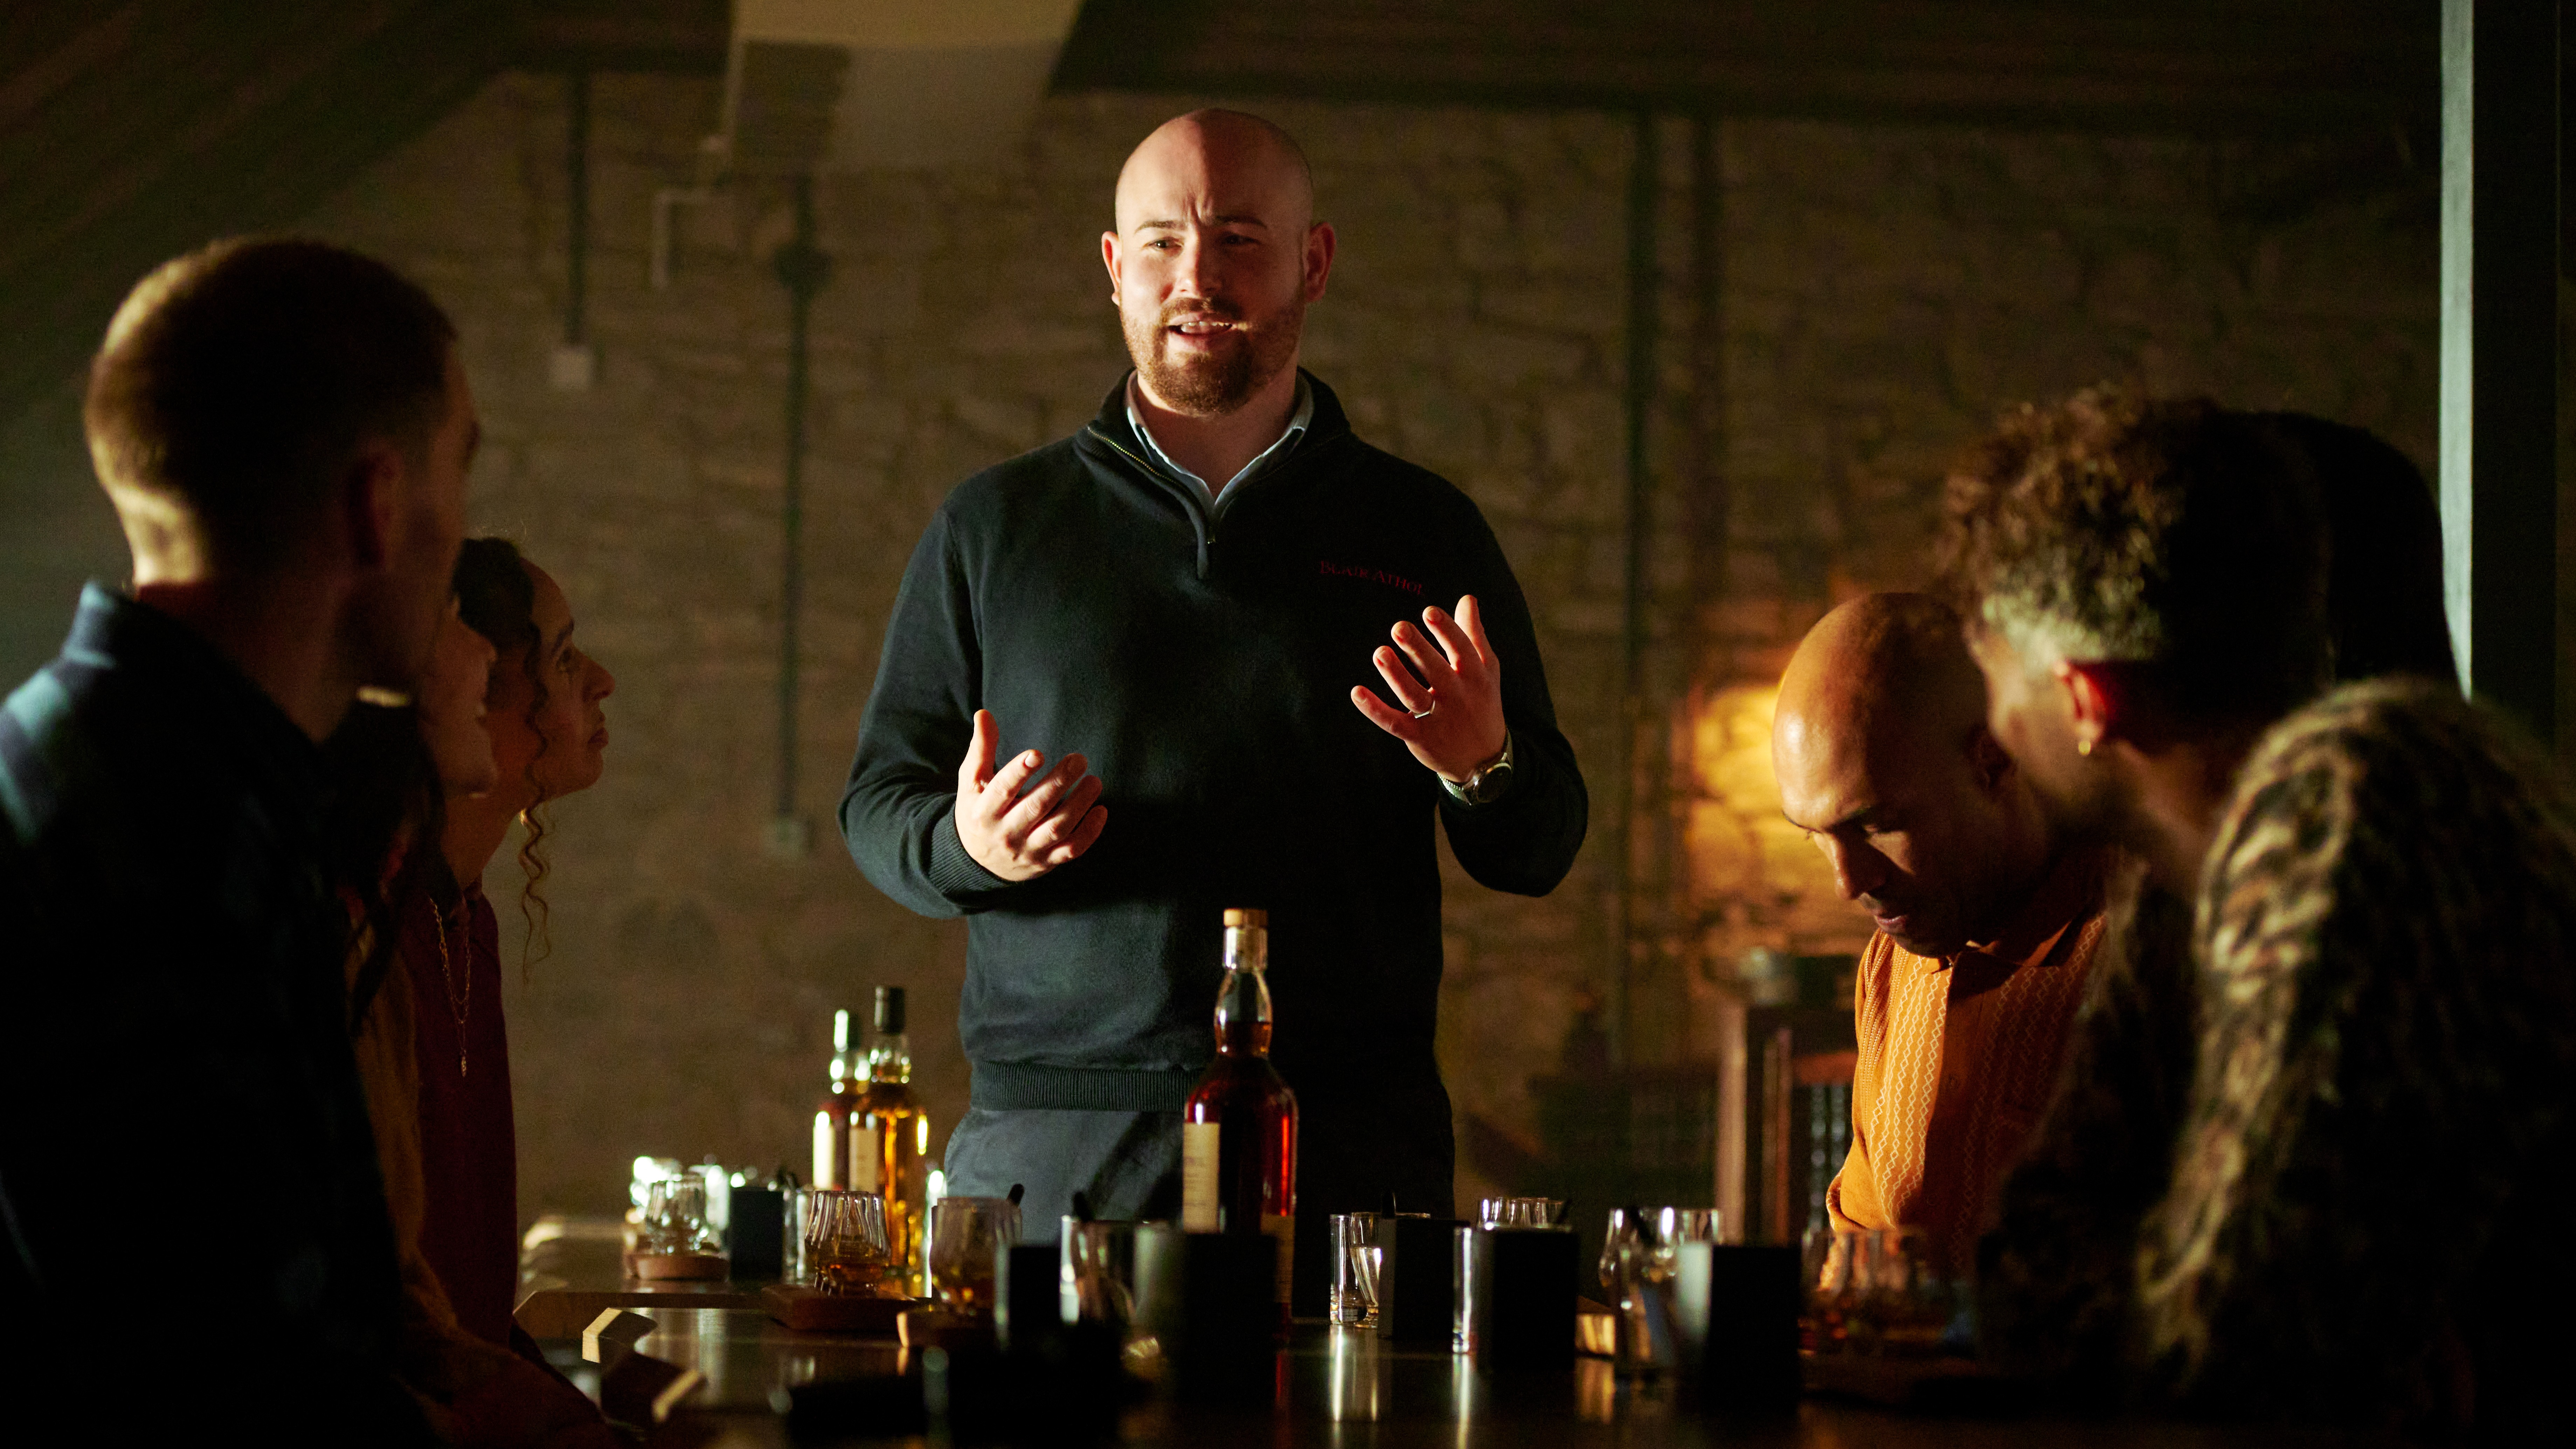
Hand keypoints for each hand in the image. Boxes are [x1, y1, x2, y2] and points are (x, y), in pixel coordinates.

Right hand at [954, 709, 1107, 880]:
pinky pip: (1071, 850)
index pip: (1001, 791)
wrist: (979, 862)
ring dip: (1079, 804)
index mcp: (984, 812)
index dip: (1018, 773)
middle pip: (1035, 807)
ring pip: (1057, 829)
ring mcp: (1028, 850)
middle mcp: (1006, 834)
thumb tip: (984, 714)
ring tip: (1094, 781)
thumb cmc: (978, 811)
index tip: (1037, 754)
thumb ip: (981, 749)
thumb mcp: (971, 783)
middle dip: (1059, 782)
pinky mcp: (1046, 862)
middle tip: (1079, 759)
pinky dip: (1089, 833)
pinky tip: (1101, 810)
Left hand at [1350, 595, 1508, 781]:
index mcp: (1474, 676)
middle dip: (1418, 649)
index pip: (1461, 650)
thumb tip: (1467, 598)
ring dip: (1396, 675)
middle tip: (1398, 628)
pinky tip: (1357, 692)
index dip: (1446, 631)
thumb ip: (1474, 634)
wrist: (1483, 759)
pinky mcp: (1419, 737)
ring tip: (1380, 653)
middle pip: (1436, 670)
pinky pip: (1394, 722)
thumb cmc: (1481, 702)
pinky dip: (1375, 710)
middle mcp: (1457, 696)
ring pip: (1415, 696)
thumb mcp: (1486, 669)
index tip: (1429, 612)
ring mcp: (1437, 718)